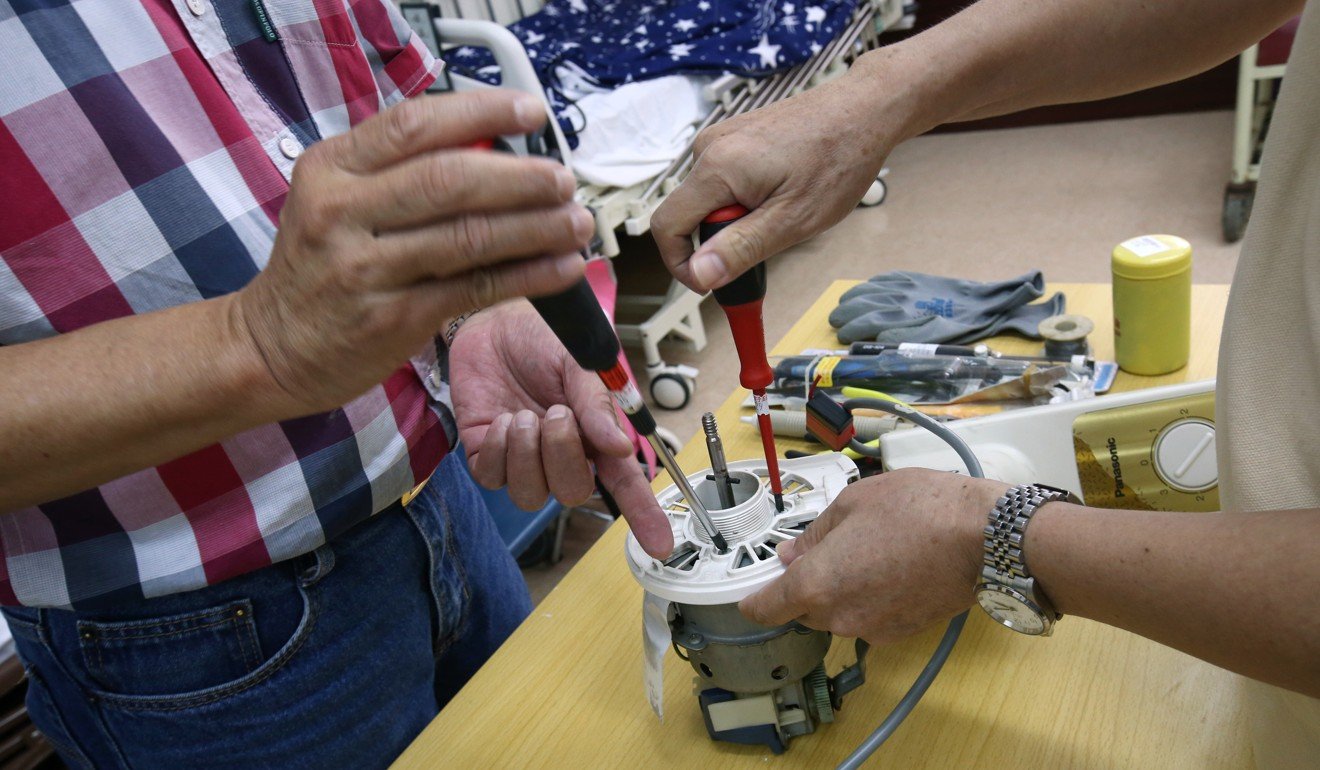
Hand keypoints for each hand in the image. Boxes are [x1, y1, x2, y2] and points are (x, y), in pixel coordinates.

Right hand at [236, 90, 594, 413]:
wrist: (272, 347)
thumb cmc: (321, 266)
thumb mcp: (337, 199)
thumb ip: (400, 170)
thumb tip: (498, 147)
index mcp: (331, 167)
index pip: (414, 124)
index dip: (482, 112)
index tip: (532, 112)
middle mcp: (342, 211)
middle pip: (449, 180)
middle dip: (521, 176)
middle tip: (564, 179)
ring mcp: (365, 268)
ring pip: (468, 237)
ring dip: (536, 228)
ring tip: (577, 223)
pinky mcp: (392, 318)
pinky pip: (475, 288)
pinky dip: (527, 276)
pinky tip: (561, 268)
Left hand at [450, 302, 673, 557]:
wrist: (493, 322)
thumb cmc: (542, 340)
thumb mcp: (579, 362)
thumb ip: (597, 403)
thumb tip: (620, 446)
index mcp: (595, 435)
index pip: (625, 484)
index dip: (643, 516)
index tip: (662, 546)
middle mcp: (562, 454)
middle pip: (572, 492)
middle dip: (564, 456)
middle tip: (557, 413)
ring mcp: (523, 459)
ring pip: (531, 494)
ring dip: (530, 455)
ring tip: (526, 415)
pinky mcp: (487, 455)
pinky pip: (494, 479)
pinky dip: (501, 451)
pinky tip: (505, 420)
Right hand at [651, 55, 899, 291]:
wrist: (866, 109)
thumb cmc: (839, 157)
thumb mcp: (793, 220)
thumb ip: (741, 248)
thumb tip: (700, 274)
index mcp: (717, 166)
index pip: (666, 226)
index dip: (681, 264)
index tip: (709, 283)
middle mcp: (710, 146)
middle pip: (688, 213)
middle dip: (720, 239)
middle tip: (767, 243)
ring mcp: (722, 138)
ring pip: (708, 198)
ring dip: (736, 218)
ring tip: (783, 211)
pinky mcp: (736, 136)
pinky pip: (723, 180)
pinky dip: (745, 198)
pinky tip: (782, 192)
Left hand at [739, 468, 1007, 643]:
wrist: (982, 537)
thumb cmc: (917, 510)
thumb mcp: (851, 504)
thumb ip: (813, 534)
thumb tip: (792, 553)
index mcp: (816, 586)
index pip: (764, 610)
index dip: (754, 598)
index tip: (754, 586)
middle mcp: (839, 617)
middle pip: (801, 611)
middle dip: (804, 585)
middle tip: (824, 548)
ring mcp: (872, 629)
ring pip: (837, 613)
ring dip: (840, 590)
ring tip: (866, 550)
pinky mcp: (902, 632)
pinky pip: (869, 617)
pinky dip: (870, 598)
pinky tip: (889, 566)